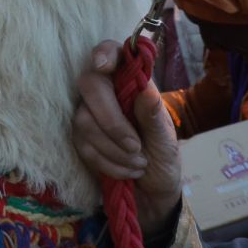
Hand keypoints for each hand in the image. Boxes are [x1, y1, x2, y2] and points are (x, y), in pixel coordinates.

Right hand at [72, 42, 181, 236]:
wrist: (152, 195)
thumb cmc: (162, 159)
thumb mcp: (166, 141)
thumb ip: (154, 117)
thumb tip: (146, 91)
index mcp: (132, 83)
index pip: (112, 53)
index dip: (104, 53)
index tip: (103, 66)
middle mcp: (107, 92)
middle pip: (90, 85)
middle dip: (110, 119)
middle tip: (135, 147)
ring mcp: (90, 114)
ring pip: (83, 119)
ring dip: (112, 148)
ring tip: (138, 164)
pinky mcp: (81, 138)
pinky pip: (82, 144)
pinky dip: (106, 162)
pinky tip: (125, 172)